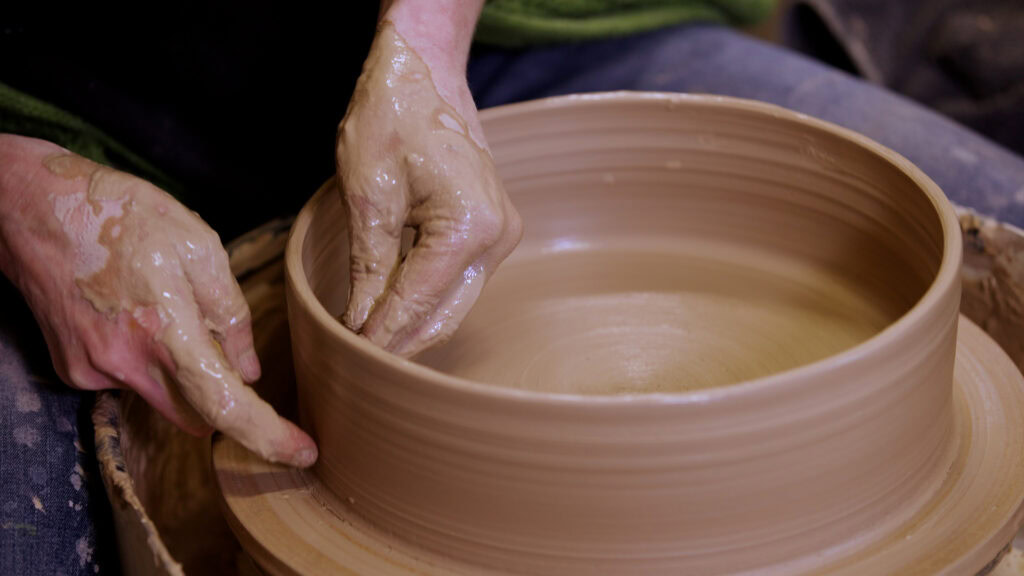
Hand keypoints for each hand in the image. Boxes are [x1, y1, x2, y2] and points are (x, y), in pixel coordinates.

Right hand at [0, 135, 316, 466]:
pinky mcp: (73, 369)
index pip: (224, 405)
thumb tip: (248, 369)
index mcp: (165, 328)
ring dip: (180, 373)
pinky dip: (145, 360)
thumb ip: (229, 312)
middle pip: (197, 415)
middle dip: (222, 399)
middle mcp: (126, 362)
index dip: (268, 435)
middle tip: (225, 352)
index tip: (303, 452)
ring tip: (163, 308)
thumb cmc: (119, 214)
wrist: (32, 208)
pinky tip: (132, 312)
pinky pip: (129, 381)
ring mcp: (94, 370)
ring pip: (163, 398)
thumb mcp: (198, 245)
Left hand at [336, 2, 521, 356]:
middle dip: (402, 340)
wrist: (423, 74)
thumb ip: (370, 267)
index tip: (353, 360)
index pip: (419, 300)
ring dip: (415, 322)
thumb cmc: (392, 117)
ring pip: (456, 302)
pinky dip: (429, 297)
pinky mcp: (492, 230)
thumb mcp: (368, 195)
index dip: (382, 334)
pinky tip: (396, 310)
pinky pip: (460, 280)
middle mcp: (498, 236)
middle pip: (447, 313)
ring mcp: (501, 234)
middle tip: (360, 365)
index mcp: (471, 227)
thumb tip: (362, 323)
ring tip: (372, 342)